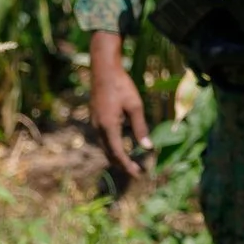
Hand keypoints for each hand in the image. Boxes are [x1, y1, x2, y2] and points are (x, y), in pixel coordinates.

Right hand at [88, 31, 148, 183]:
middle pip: (109, 153)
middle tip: (137, 172)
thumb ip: (141, 128)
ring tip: (129, 163)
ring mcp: (94, 122)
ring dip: (116, 157)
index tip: (139, 174)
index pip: (118, 153)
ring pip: (104, 147)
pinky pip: (102, 139)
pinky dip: (111, 147)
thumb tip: (148, 147)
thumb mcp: (135, 106)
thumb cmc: (122, 85)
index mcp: (108, 126)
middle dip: (122, 165)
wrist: (103, 70)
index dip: (128, 166)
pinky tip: (120, 147)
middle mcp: (98, 127)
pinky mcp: (95, 118)